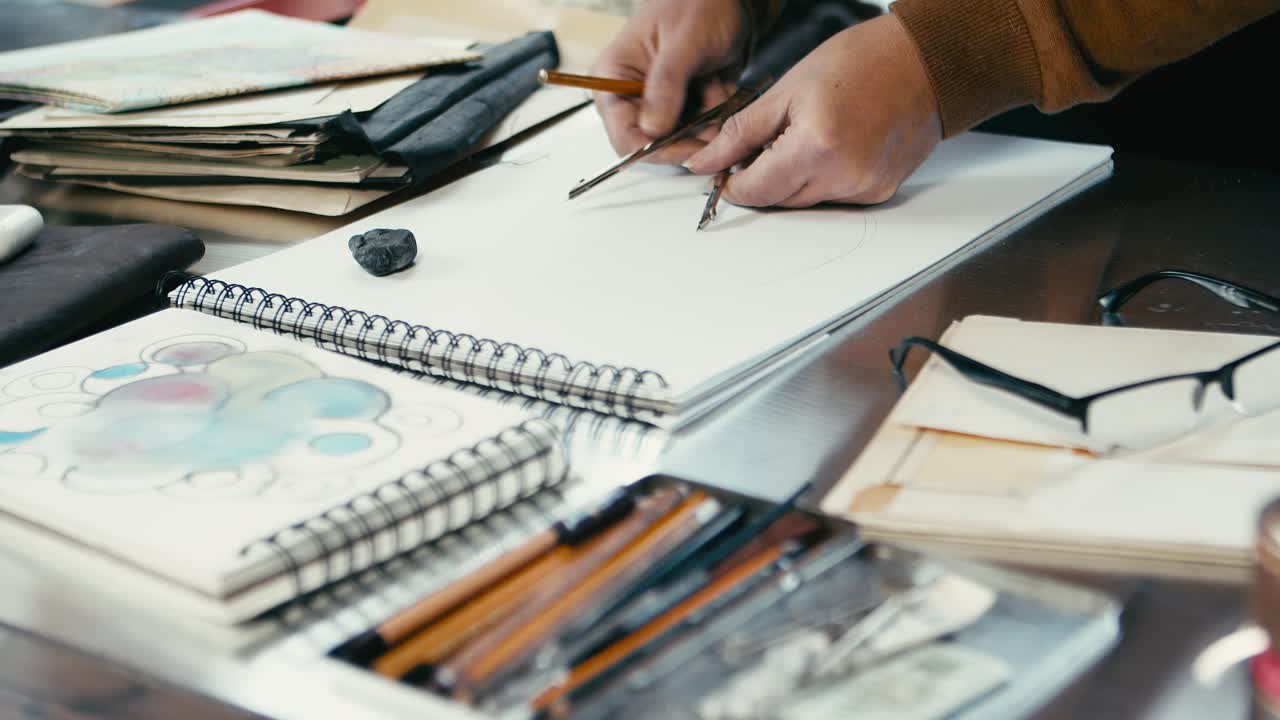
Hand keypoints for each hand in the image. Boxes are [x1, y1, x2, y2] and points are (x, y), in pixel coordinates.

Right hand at [590, 0, 746, 163]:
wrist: (731, 1)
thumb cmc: (700, 4)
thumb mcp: (684, 42)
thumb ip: (666, 85)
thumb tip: (652, 128)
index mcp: (613, 78)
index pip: (624, 136)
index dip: (656, 149)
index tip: (689, 148)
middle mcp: (630, 96)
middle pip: (654, 143)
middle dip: (689, 132)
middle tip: (712, 108)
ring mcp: (658, 104)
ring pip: (683, 140)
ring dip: (706, 120)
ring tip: (713, 83)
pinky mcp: (682, 107)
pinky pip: (700, 131)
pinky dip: (716, 114)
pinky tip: (717, 85)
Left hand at [683, 14, 941, 206]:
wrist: (925, 62)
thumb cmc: (862, 62)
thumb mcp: (786, 90)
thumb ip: (740, 133)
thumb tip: (706, 163)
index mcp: (816, 147)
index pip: (754, 191)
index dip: (731, 183)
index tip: (722, 171)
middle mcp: (843, 177)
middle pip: (778, 201)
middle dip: (760, 180)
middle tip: (759, 148)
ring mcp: (864, 189)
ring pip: (804, 203)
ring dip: (790, 180)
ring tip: (799, 138)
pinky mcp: (879, 192)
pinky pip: (833, 198)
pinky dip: (820, 180)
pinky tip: (828, 148)